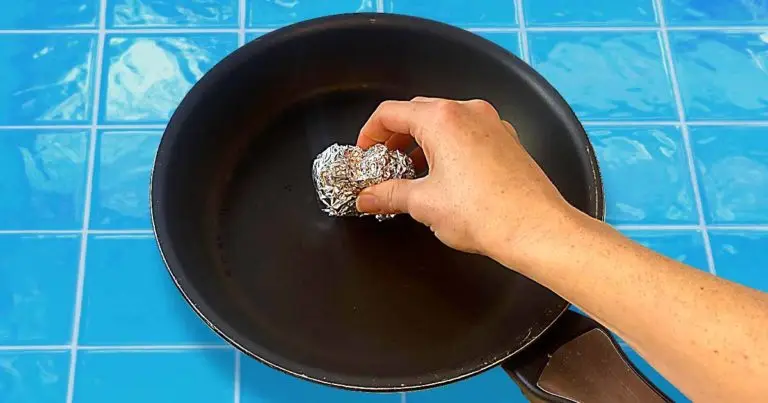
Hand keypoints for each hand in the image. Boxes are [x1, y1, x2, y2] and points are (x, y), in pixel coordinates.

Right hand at [356, 97, 577, 264]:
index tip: (365, 154)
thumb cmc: (485, 213)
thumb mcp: (424, 204)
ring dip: (422, 143)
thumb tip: (368, 197)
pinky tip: (445, 176)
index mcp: (442, 119)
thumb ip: (389, 195)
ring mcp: (492, 123)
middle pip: (418, 113)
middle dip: (395, 137)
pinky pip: (468, 134)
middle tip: (383, 163)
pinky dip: (449, 147)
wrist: (536, 228)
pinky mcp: (507, 140)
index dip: (370, 133)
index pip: (391, 113)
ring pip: (445, 122)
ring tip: (412, 173)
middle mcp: (468, 112)